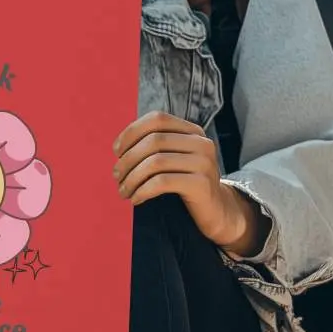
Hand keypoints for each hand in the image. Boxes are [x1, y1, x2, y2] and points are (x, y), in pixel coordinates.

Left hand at [113, 111, 268, 256]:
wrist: (216, 213)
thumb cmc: (186, 187)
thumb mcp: (173, 161)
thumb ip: (155, 148)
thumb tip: (118, 148)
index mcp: (193, 132)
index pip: (158, 119)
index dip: (132, 132)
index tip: (116, 151)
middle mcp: (201, 143)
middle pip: (154, 141)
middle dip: (128, 159)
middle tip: (117, 176)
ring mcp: (204, 163)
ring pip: (155, 162)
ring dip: (132, 178)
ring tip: (123, 191)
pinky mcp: (202, 184)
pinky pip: (162, 182)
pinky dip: (142, 191)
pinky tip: (135, 199)